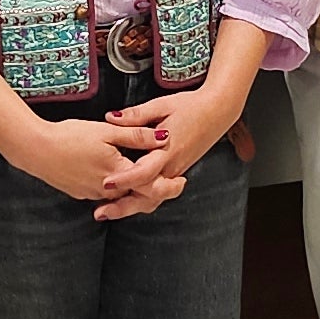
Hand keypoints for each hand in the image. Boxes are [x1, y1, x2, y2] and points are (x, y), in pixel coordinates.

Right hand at [4, 110, 159, 207]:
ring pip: (122, 195)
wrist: (35, 149)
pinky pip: (106, 194)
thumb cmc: (69, 136)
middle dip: (155, 189)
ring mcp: (92, 194)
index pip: (151, 187)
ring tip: (147, 175)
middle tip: (173, 182)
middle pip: (138, 195)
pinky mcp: (81, 192)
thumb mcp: (106, 131)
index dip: (169, 186)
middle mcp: (107, 190)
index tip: (181, 181)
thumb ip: (137, 136)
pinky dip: (116, 187)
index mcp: (117, 173)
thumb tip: (163, 136)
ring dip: (135, 188)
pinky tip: (117, 174)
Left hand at [96, 81, 248, 219]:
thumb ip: (135, 116)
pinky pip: (159, 192)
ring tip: (108, 211)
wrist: (218, 110)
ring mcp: (176, 171)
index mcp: (168, 149)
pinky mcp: (177, 171)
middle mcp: (172, 166)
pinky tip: (126, 199)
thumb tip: (111, 118)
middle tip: (101, 213)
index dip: (124, 179)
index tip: (106, 183)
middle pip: (148, 195)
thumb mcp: (161, 105)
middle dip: (124, 206)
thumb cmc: (191, 106)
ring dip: (131, 206)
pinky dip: (142, 199)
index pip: (144, 172)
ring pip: (154, 198)